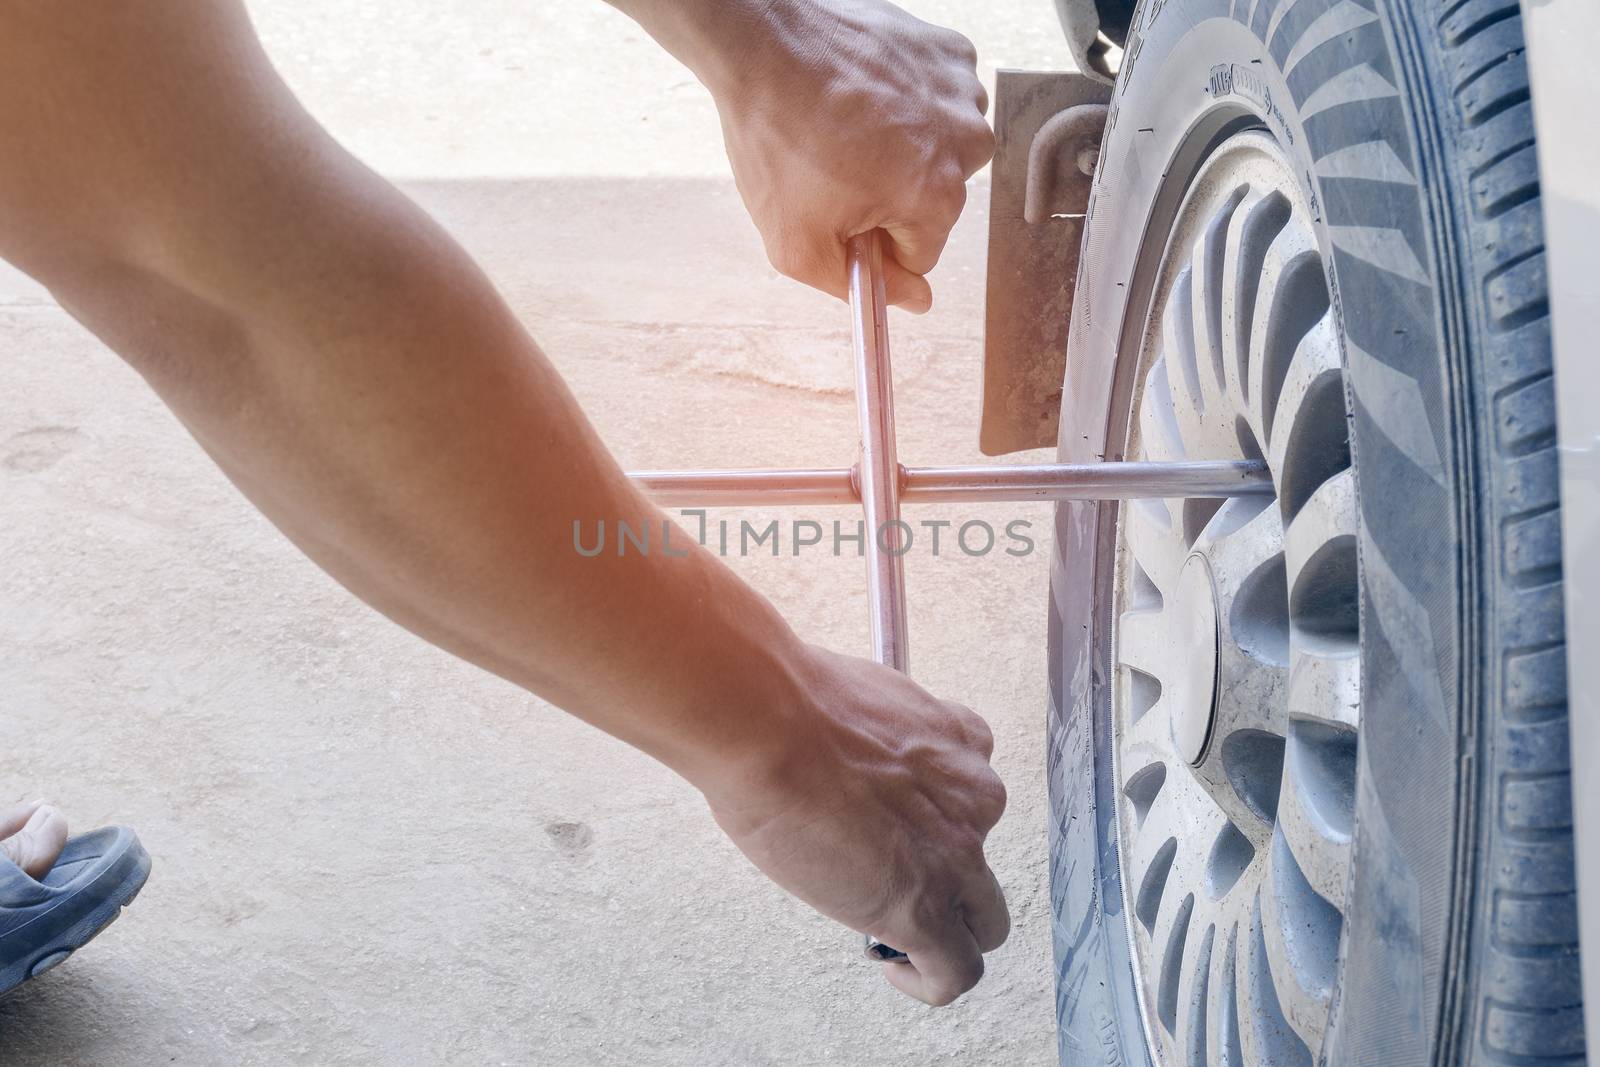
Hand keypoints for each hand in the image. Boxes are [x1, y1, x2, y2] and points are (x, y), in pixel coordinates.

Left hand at [701, 0, 993, 311]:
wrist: (761, 41)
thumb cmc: (776, 138)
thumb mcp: (798, 245)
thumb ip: (861, 287)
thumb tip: (915, 301)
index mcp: (938, 198)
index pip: (919, 253)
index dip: (872, 243)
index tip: (839, 216)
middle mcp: (966, 144)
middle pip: (934, 200)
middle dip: (889, 195)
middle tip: (833, 168)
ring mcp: (961, 92)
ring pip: (939, 149)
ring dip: (901, 148)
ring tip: (846, 128)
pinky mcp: (950, 52)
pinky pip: (937, 100)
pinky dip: (906, 101)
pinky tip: (863, 95)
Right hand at [702, 645, 1008, 1005]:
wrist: (769, 724)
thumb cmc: (789, 706)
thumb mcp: (863, 704)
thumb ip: (880, 740)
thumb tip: (847, 759)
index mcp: (960, 743)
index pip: (971, 791)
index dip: (933, 817)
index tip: (894, 826)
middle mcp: (973, 800)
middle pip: (982, 858)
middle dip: (941, 875)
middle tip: (883, 876)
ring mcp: (957, 858)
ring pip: (983, 920)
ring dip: (942, 927)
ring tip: (886, 926)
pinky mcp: (926, 910)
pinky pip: (956, 970)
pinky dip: (930, 980)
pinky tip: (896, 971)